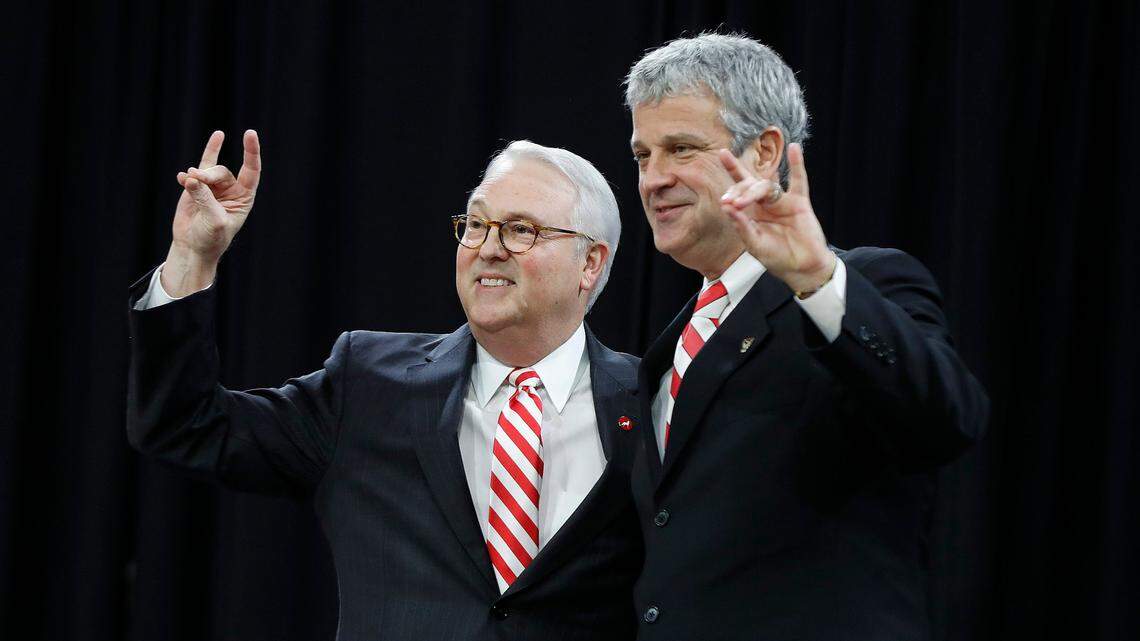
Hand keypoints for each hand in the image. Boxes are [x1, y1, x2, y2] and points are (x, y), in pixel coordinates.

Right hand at [162, 130, 261, 295]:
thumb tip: (191, 177)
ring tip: (187, 180)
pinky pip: (196, 170)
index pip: (251, 170)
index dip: (251, 151)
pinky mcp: (195, 188)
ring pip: (206, 171)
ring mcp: (213, 187)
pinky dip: (188, 174)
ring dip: (197, 175)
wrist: (193, 248)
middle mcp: (231, 190)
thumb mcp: (213, 220)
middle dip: (208, 174)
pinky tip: (182, 176)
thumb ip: (204, 197)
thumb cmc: (211, 238)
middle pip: (222, 171)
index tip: (249, 132)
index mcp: (244, 197)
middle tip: (195, 180)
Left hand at [718, 143, 834, 293]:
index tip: (724, 200)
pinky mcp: (800, 202)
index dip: (731, 192)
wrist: (802, 267)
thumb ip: (742, 226)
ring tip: (747, 198)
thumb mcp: (755, 245)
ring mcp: (782, 201)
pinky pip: (799, 180)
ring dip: (757, 189)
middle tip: (733, 200)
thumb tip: (727, 207)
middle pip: (749, 184)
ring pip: (768, 186)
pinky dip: (797, 164)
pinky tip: (793, 148)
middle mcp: (764, 204)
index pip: (737, 195)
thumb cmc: (777, 258)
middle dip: (739, 187)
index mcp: (751, 213)